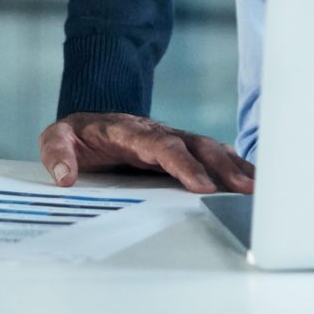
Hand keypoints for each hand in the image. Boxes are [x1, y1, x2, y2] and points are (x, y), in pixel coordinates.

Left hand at [37, 112, 254, 194]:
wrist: (88, 124)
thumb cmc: (76, 136)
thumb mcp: (56, 139)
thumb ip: (57, 153)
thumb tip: (64, 176)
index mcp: (129, 130)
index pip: (161, 145)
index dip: (183, 164)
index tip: (202, 185)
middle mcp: (157, 132)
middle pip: (194, 145)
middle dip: (220, 166)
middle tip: (244, 189)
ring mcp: (172, 139)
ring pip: (208, 148)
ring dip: (233, 167)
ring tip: (257, 188)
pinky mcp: (182, 150)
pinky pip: (212, 155)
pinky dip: (234, 166)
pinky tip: (253, 182)